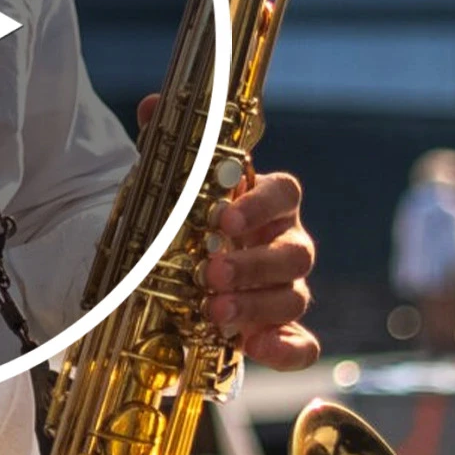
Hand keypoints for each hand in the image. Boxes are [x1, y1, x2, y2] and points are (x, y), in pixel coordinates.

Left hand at [138, 94, 320, 371]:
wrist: (181, 275)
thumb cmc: (190, 227)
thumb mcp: (173, 191)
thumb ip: (167, 150)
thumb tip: (153, 105)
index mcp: (267, 205)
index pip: (286, 194)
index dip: (261, 205)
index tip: (225, 219)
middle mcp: (284, 244)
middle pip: (294, 251)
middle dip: (253, 265)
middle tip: (210, 275)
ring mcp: (286, 289)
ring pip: (293, 296)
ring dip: (257, 305)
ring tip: (214, 312)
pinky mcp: (281, 330)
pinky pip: (302, 343)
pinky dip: (287, 349)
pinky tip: (258, 349)